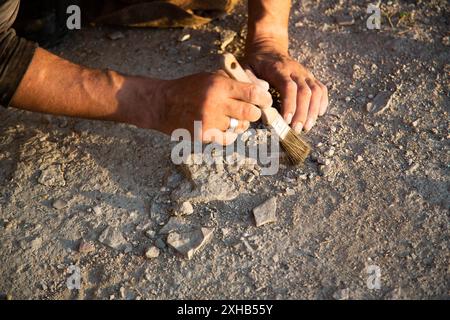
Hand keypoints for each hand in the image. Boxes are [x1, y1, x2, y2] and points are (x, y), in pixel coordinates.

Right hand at [148, 71, 271, 144]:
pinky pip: (228, 139)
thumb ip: (235, 83)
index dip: (264, 99)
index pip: (253, 94)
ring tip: (229, 118)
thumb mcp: (210, 77)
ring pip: (240, 127)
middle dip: (254, 113)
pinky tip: (223, 127)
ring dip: (239, 124)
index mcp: (219, 86)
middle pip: (251, 113)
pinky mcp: (204, 135)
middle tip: (250, 111)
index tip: (266, 101)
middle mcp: (216, 104)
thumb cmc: (188, 88)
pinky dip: (230, 134)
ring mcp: (210, 122)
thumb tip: (263, 91)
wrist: (161, 104)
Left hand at [245, 43, 327, 132]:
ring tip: (307, 127)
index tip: (286, 120)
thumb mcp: (246, 68)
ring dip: (313, 111)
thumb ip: (251, 81)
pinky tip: (319, 115)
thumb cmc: (255, 64)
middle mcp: (295, 70)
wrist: (268, 49)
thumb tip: (262, 94)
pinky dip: (322, 102)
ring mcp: (305, 73)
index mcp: (278, 69)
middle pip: (305, 92)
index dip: (289, 104)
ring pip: (316, 91)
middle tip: (296, 129)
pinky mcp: (310, 77)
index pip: (289, 87)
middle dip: (302, 113)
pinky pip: (321, 89)